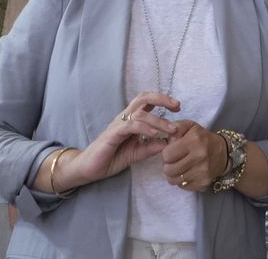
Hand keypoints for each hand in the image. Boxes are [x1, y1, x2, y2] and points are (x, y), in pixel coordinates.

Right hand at [50, 92, 178, 191]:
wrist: (90, 168)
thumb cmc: (111, 158)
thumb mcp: (136, 153)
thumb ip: (150, 147)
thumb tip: (168, 142)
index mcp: (131, 120)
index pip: (147, 102)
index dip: (163, 100)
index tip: (178, 106)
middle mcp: (125, 117)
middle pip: (143, 98)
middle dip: (162, 98)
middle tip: (177, 105)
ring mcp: (118, 124)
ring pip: (140, 113)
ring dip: (158, 120)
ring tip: (171, 129)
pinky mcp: (113, 133)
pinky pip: (130, 125)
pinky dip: (144, 128)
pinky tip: (154, 134)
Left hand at [160, 121, 228, 191]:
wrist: (223, 152)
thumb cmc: (203, 138)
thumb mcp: (190, 126)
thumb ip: (176, 127)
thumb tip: (166, 137)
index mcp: (194, 141)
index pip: (167, 155)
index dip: (165, 154)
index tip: (170, 152)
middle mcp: (199, 157)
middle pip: (169, 170)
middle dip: (167, 165)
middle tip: (172, 161)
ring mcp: (202, 172)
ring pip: (174, 180)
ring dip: (173, 174)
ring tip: (178, 167)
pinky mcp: (203, 183)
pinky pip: (183, 186)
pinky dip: (181, 181)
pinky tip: (186, 173)